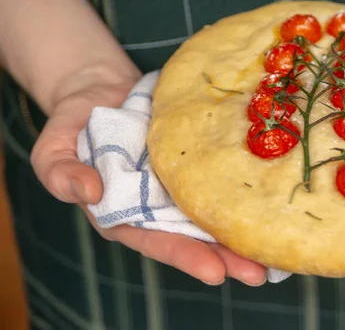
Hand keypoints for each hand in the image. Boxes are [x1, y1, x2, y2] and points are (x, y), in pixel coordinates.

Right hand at [30, 67, 266, 285]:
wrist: (102, 89)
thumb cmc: (74, 125)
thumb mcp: (53, 151)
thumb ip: (62, 175)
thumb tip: (89, 191)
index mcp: (127, 213)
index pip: (158, 241)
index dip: (186, 256)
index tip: (214, 272)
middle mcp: (161, 203)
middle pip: (196, 235)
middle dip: (227, 256)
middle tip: (258, 271)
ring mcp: (183, 180)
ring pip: (216, 209)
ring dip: (244, 227)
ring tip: (274, 246)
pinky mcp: (200, 156)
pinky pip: (223, 173)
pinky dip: (245, 187)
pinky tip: (271, 198)